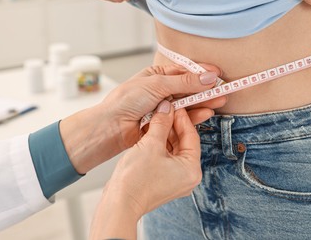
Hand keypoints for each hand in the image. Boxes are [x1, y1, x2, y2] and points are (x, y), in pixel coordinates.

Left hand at [60, 64, 225, 173]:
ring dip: (203, 102)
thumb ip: (185, 83)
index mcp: (157, 76)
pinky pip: (183, 118)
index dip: (201, 73)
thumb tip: (208, 77)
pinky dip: (195, 115)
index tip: (217, 74)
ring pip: (188, 104)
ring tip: (220, 101)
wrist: (112, 126)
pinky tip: (206, 113)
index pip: (184, 72)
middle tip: (224, 90)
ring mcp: (164, 108)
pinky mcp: (165, 123)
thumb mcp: (158, 85)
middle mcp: (161, 91)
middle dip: (206, 90)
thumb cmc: (126, 100)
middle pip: (189, 89)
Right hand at [90, 101, 201, 238]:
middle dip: (172, 125)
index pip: (192, 136)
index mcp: (192, 170)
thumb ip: (161, 123)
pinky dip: (159, 145)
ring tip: (155, 118)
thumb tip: (167, 108)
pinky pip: (165, 157)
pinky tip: (150, 132)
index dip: (182, 118)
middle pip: (183, 142)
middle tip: (163, 110)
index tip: (173, 106)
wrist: (119, 204)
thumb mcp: (150, 144)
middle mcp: (187, 176)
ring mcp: (175, 180)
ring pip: (173, 149)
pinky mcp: (164, 180)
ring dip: (164, 134)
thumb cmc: (136, 180)